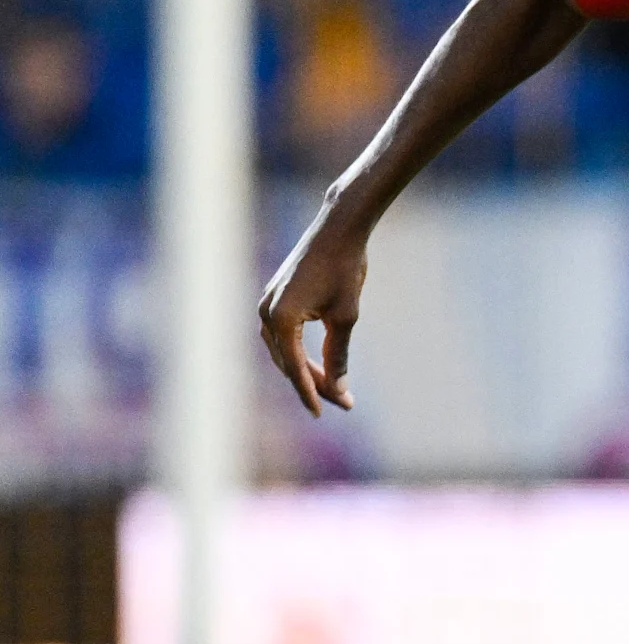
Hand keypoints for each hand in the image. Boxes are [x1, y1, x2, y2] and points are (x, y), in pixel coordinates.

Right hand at [257, 216, 369, 415]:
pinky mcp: (275, 298)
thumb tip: (337, 389)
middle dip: (314, 384)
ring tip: (335, 389)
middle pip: (288, 362)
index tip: (323, 413)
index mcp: (280, 320)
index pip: (295, 368)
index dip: (310, 393)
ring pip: (284, 351)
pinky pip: (284, 335)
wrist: (338, 230)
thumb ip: (338, 354)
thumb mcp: (346, 316)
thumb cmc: (345, 270)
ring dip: (307, 370)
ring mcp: (267, 305)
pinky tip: (318, 365)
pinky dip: (300, 351)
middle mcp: (266, 313)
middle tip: (344, 402)